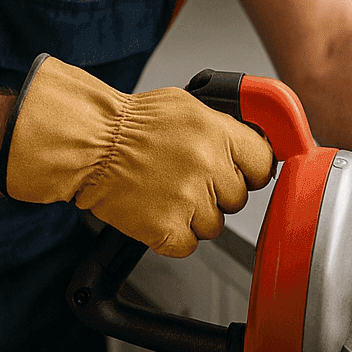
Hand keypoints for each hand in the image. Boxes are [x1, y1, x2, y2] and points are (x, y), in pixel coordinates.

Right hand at [3, 55, 275, 255]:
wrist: (88, 143)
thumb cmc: (129, 123)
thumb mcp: (186, 106)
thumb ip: (222, 126)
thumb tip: (249, 140)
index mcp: (217, 132)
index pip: (263, 163)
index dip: (251, 171)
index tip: (241, 173)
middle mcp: (208, 165)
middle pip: (238, 198)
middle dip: (217, 193)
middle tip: (189, 180)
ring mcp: (188, 199)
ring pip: (215, 225)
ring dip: (194, 216)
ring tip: (167, 195)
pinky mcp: (165, 228)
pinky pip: (188, 245)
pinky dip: (173, 236)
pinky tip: (158, 215)